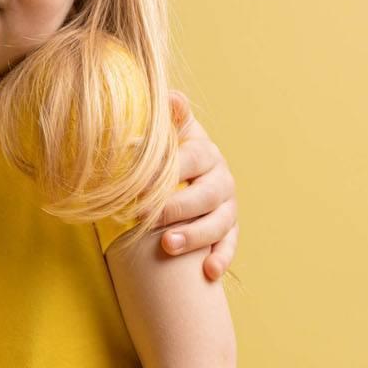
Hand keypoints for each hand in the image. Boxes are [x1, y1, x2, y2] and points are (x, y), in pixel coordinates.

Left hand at [155, 90, 238, 280]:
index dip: (167, 170)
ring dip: (194, 235)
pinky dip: (221, 258)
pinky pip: (229, 245)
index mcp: (204, 151)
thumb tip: (170, 96)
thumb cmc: (169, 156)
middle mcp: (221, 178)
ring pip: (218, 222)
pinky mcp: (228, 231)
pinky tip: (208, 272)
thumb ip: (169, 117)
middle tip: (144, 217)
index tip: (138, 184)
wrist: (186, 177)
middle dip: (175, 206)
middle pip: (205, 194)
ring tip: (167, 246)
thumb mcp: (168, 134)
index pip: (191, 159)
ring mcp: (227, 206)